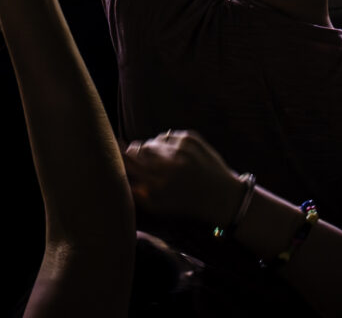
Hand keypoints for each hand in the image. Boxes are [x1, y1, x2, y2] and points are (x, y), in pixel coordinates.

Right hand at [123, 130, 248, 227]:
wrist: (223, 197)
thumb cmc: (187, 203)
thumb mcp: (160, 206)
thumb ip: (137, 192)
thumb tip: (118, 173)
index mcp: (157, 185)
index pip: (129, 162)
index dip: (120, 155)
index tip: (117, 154)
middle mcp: (167, 166)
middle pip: (138, 148)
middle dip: (136, 151)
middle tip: (139, 157)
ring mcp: (179, 149)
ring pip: (153, 141)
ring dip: (153, 148)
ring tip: (163, 161)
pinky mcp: (190, 139)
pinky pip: (168, 135)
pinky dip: (168, 144)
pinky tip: (177, 156)